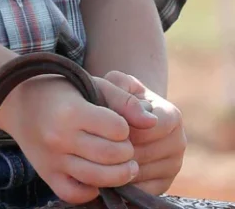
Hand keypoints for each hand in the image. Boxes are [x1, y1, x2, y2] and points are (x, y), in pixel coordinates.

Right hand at [3, 74, 157, 204]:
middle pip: (111, 156)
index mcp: (71, 111)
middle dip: (127, 152)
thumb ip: (122, 99)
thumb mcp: (90, 83)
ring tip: (124, 165)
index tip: (120, 123)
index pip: (117, 129)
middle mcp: (60, 137)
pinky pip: (76, 194)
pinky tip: (99, 177)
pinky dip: (93, 190)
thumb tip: (152, 123)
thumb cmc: (61, 89)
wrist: (19, 102)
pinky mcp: (47, 175)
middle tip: (126, 147)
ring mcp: (52, 160)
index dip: (125, 127)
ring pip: (99, 179)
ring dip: (119, 174)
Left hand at [104, 70, 186, 194]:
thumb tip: (148, 121)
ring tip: (99, 154)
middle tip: (97, 141)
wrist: (123, 112)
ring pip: (140, 173)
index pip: (148, 131)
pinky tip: (108, 168)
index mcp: (172, 115)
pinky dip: (122, 183)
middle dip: (117, 149)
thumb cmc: (116, 94)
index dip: (123, 129)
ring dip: (117, 167)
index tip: (106, 124)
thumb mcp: (116, 84)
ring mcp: (174, 166)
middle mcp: (179, 142)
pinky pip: (141, 190)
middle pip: (143, 154)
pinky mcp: (164, 185)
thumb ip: (124, 95)